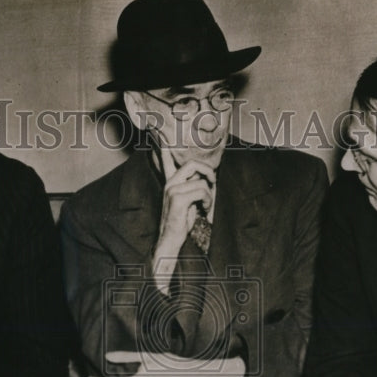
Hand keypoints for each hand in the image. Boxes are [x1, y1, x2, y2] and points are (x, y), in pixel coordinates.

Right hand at [151, 146, 214, 279]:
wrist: (170, 241)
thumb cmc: (180, 223)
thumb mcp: (188, 202)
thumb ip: (193, 188)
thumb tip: (206, 178)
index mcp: (170, 183)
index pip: (166, 161)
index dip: (166, 148)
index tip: (163, 135)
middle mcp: (170, 184)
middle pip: (193, 164)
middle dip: (209, 171)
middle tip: (213, 182)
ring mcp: (172, 190)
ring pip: (202, 182)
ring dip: (210, 195)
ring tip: (206, 206)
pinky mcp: (178, 199)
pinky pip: (202, 191)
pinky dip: (208, 201)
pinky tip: (204, 210)